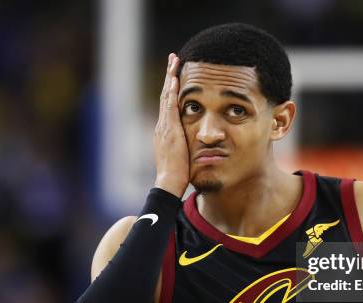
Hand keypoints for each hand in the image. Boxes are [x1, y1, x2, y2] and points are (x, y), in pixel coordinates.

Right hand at [154, 53, 188, 197]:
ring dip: (171, 77)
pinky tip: (176, 78)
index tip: (176, 74)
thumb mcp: (183, 156)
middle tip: (173, 58)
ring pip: (167, 95)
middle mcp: (162, 125)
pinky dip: (172, 91)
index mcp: (166, 131)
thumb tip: (199, 144)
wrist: (169, 183)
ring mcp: (164, 126)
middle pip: (166, 95)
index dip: (172, 88)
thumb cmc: (178, 175)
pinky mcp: (169, 129)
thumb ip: (188, 147)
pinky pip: (170, 105)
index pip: (169, 104)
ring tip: (174, 60)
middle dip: (170, 76)